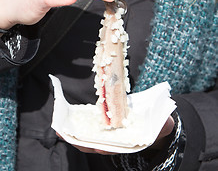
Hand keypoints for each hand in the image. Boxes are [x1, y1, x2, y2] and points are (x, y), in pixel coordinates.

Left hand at [57, 115, 173, 154]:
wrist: (153, 124)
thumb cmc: (156, 126)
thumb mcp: (162, 124)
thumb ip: (162, 124)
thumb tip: (166, 121)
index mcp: (126, 143)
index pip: (111, 148)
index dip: (99, 146)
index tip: (89, 143)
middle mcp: (114, 142)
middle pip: (93, 144)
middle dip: (78, 140)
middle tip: (63, 132)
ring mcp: (107, 134)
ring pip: (88, 137)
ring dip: (74, 133)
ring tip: (61, 125)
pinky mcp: (104, 125)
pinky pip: (89, 126)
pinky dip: (79, 124)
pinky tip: (70, 117)